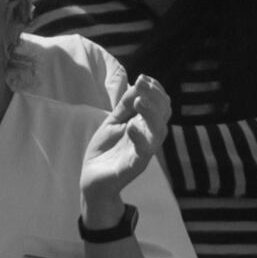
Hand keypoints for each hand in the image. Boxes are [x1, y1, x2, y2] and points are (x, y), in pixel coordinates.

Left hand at [80, 72, 161, 225]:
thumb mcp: (113, 122)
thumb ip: (124, 106)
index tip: (144, 78)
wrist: (93, 179)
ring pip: (157, 132)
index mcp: (146, 126)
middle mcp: (149, 138)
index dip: (156, 90)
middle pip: (163, 115)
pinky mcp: (133, 167)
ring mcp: (143, 153)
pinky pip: (142, 154)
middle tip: (142, 83)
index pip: (160, 105)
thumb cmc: (106, 150)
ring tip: (139, 101)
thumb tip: (137, 84)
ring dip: (150, 114)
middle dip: (155, 97)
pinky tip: (131, 127)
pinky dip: (139, 139)